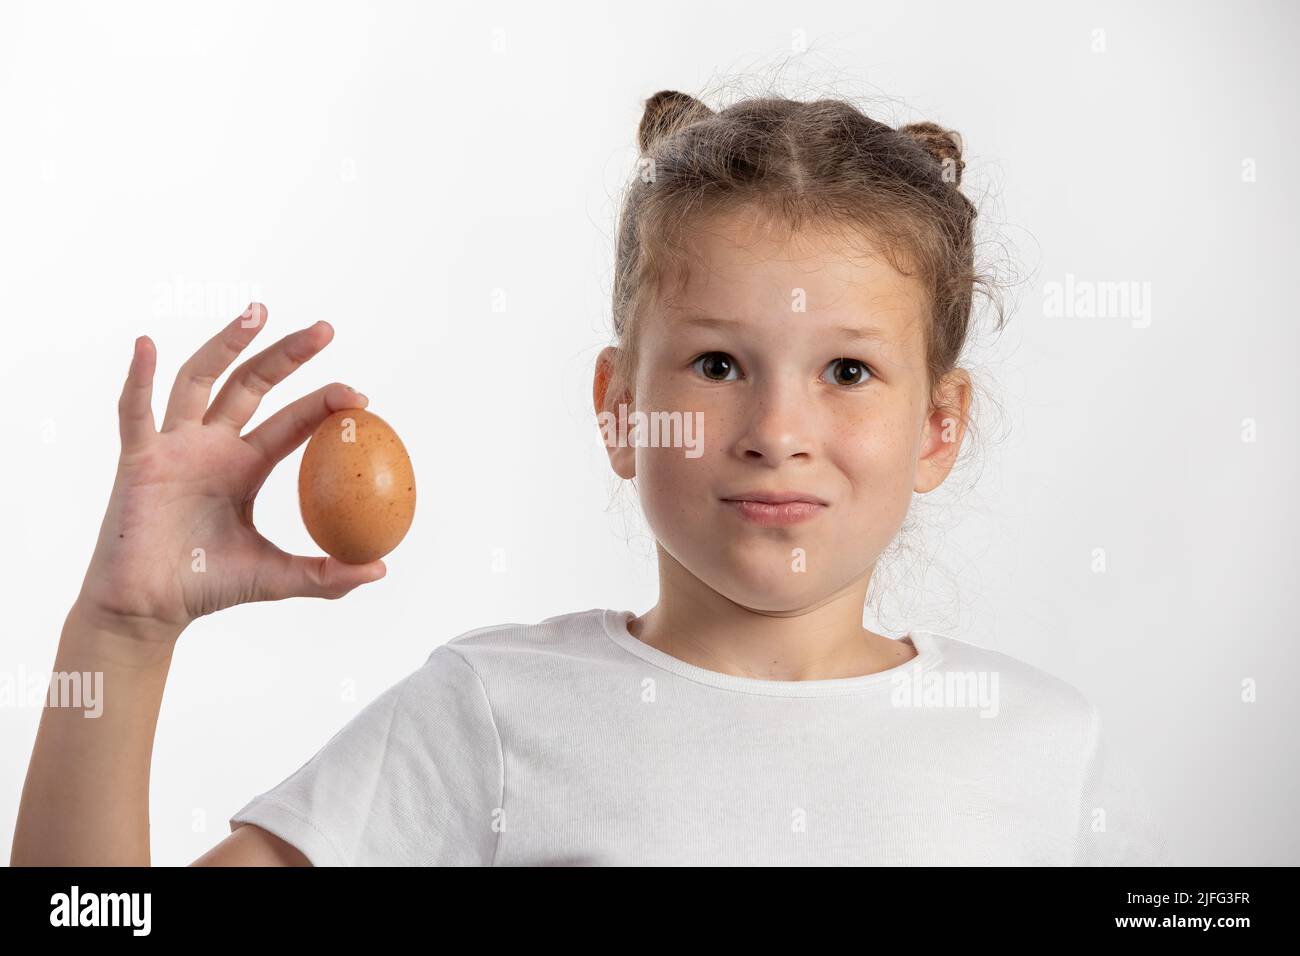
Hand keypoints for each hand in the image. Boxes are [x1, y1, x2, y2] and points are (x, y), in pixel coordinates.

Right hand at [75, 303, 385, 643]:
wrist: (147, 609)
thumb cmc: (206, 587)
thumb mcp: (276, 577)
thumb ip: (326, 575)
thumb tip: (380, 569)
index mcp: (246, 466)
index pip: (292, 421)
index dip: (324, 402)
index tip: (360, 395)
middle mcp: (212, 446)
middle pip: (253, 384)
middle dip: (288, 355)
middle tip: (325, 330)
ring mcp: (174, 447)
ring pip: (200, 380)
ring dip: (227, 344)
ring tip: (257, 313)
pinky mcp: (138, 459)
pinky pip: (134, 412)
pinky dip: (138, 378)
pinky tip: (148, 346)